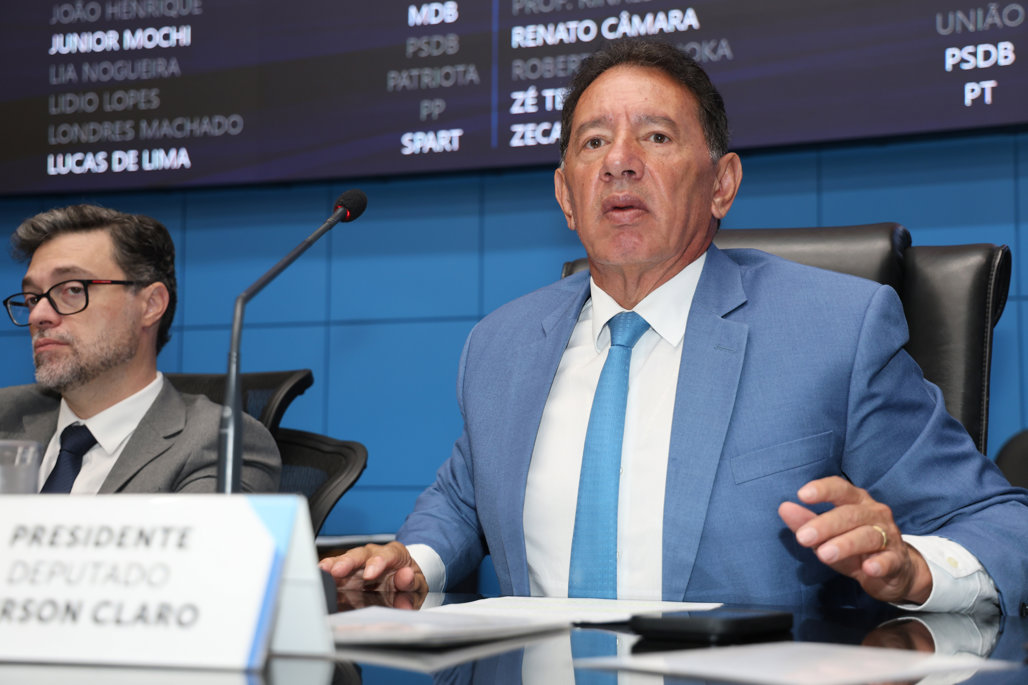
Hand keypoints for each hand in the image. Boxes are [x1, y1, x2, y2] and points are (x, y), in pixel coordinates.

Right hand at [319, 541, 427, 608]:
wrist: (403, 581)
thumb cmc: (409, 580)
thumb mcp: (417, 584)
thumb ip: (412, 583)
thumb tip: (405, 577)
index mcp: (394, 554)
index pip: (387, 554)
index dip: (378, 562)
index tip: (370, 574)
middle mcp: (374, 554)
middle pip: (360, 555)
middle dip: (348, 562)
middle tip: (338, 570)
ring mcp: (359, 563)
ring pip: (345, 561)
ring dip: (333, 566)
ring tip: (322, 571)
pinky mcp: (348, 575)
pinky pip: (336, 573)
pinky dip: (327, 574)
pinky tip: (318, 576)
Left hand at [778, 476, 931, 604]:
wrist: (894, 571)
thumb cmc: (854, 546)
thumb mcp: (828, 535)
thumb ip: (806, 522)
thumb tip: (784, 508)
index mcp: (856, 502)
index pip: (840, 489)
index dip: (823, 489)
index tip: (801, 494)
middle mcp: (875, 513)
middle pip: (850, 514)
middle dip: (825, 524)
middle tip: (803, 537)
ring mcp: (889, 536)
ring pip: (869, 536)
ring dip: (845, 544)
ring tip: (824, 554)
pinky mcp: (897, 560)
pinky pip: (890, 560)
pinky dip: (879, 564)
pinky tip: (868, 568)